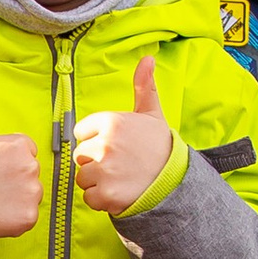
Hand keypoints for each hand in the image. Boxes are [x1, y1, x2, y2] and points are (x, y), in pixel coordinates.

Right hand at [0, 76, 41, 239]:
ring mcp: (32, 192)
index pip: (26, 153)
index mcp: (21, 144)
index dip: (7, 162)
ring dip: (16, 199)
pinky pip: (29, 216)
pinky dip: (15, 218)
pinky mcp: (29, 216)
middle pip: (30, 173)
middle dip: (13, 179)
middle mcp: (31, 166)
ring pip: (30, 195)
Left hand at [73, 56, 175, 213]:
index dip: (97, 141)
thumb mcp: (151, 114)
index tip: (116, 146)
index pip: (82, 132)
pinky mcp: (105, 194)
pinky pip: (89, 198)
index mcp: (111, 121)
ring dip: (98, 182)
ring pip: (83, 177)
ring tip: (121, 178)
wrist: (177, 182)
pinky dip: (102, 200)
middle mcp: (105, 144)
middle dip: (96, 162)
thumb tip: (147, 58)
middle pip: (80, 156)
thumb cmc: (160, 147)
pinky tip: (121, 192)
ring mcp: (104, 170)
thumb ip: (144, 86)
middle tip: (120, 165)